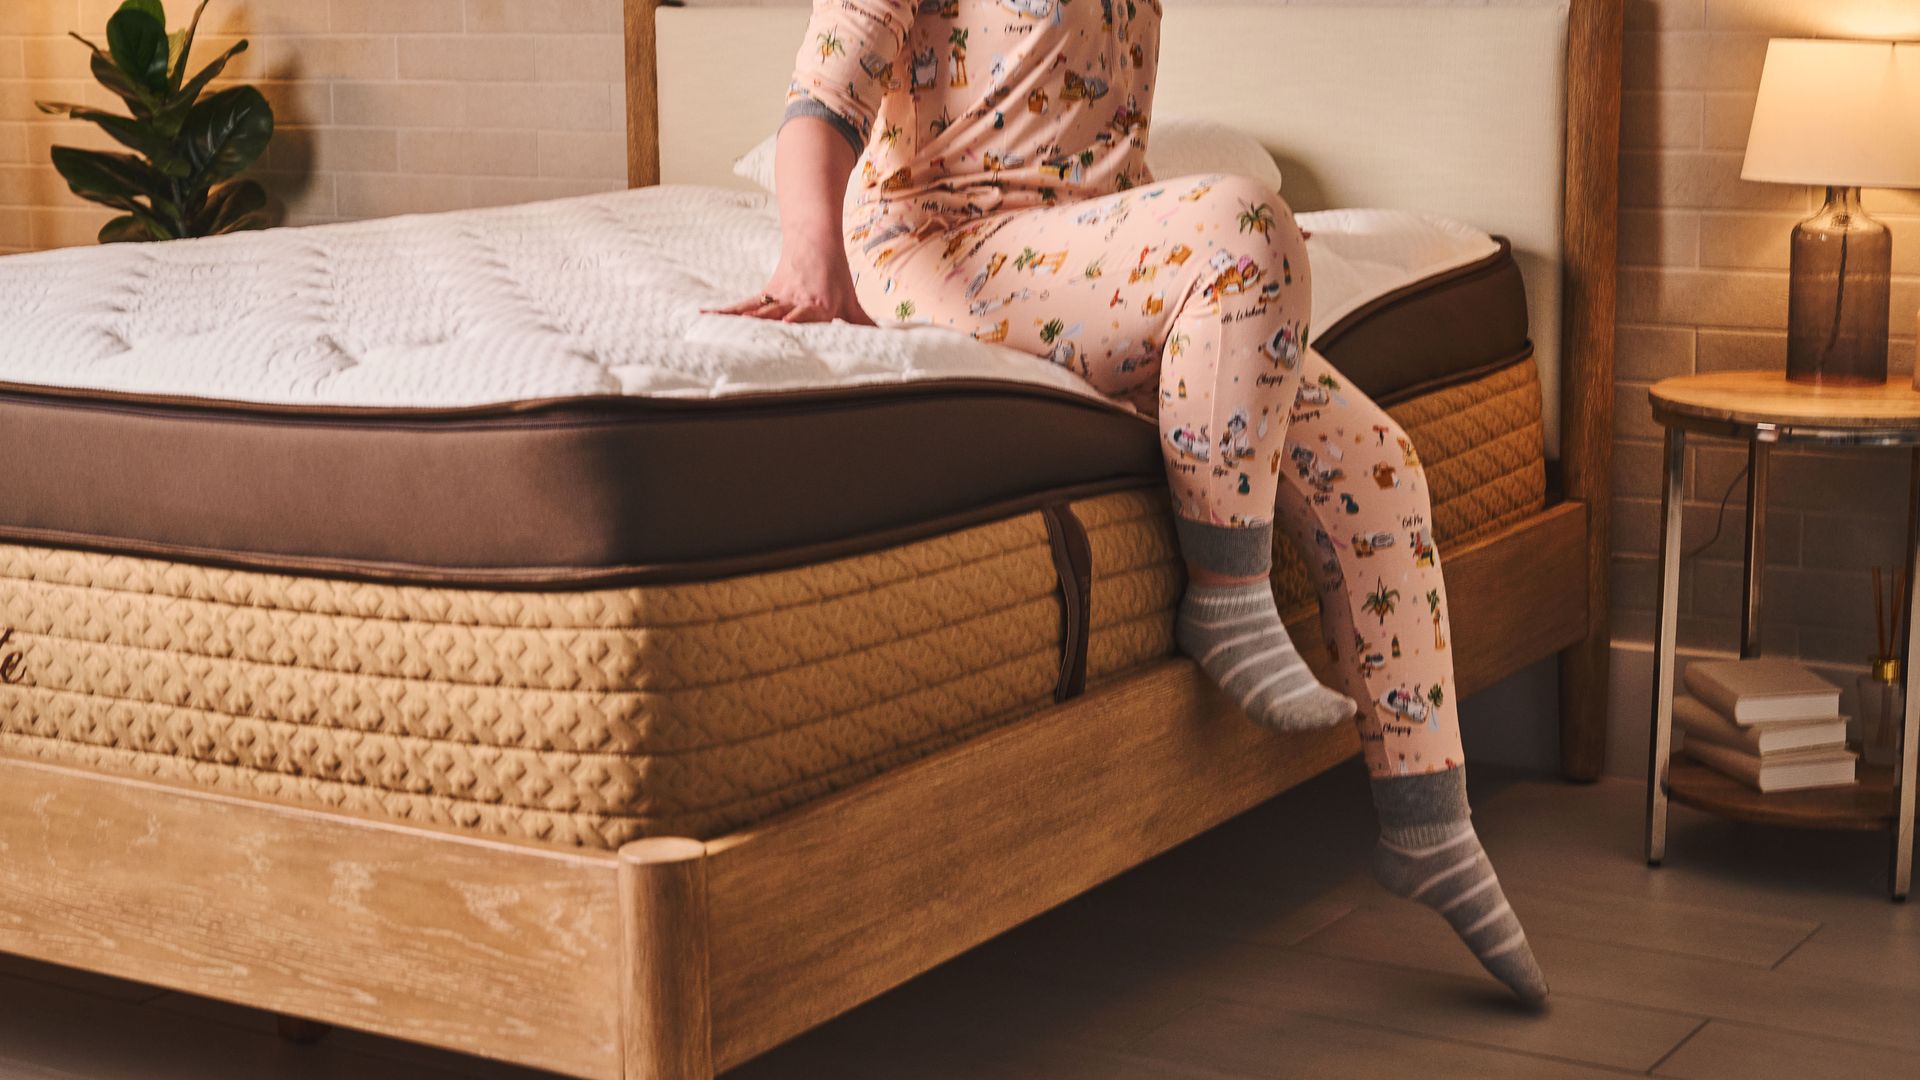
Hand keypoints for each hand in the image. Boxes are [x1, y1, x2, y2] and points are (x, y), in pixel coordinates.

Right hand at [706, 246, 873, 325]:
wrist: (816, 242)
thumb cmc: (835, 277)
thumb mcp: (851, 302)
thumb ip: (863, 324)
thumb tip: (885, 341)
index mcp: (816, 305)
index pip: (805, 317)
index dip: (795, 323)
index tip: (787, 331)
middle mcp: (794, 302)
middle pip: (777, 318)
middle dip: (764, 331)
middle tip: (748, 346)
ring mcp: (777, 298)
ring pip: (757, 313)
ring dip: (739, 324)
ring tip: (719, 335)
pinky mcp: (765, 294)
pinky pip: (743, 305)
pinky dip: (725, 312)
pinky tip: (705, 317)